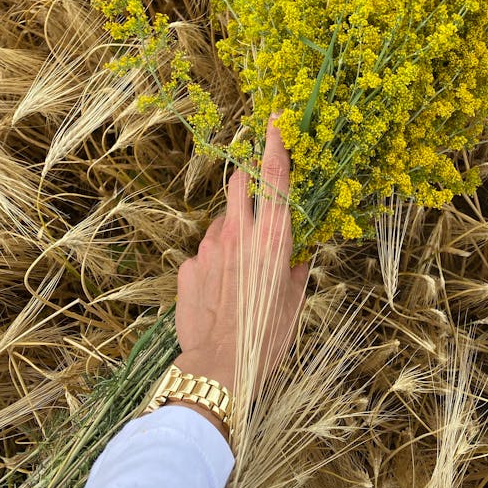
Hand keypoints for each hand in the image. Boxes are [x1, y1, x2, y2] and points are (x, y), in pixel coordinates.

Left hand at [173, 111, 310, 405]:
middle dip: (246, 182)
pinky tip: (217, 292)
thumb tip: (300, 257)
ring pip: (220, 220)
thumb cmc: (266, 338)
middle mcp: (240, 234)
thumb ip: (296, 270)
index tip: (276, 119)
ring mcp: (210, 248)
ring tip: (237, 270)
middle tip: (253, 203)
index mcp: (274, 239)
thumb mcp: (293, 303)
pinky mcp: (188, 266)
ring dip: (230, 231)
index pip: (275, 176)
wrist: (219, 368)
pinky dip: (212, 263)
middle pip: (239, 182)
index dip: (276, 142)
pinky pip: (202, 253)